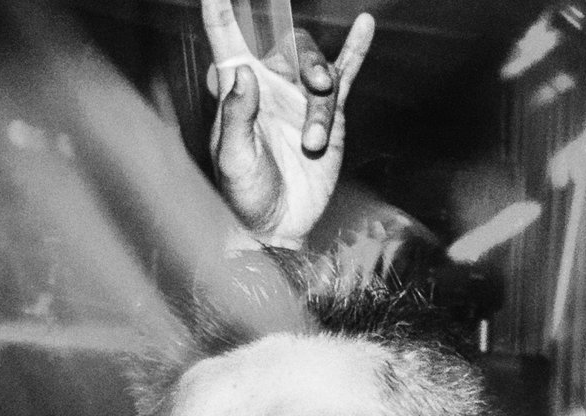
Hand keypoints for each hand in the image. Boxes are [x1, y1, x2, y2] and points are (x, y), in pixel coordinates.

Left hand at [201, 1, 374, 247]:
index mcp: (237, 91)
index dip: (220, 12)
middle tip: (318, 85)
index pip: (226, 40)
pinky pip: (345, 74)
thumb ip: (236, 115)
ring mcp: (300, 97)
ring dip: (321, 102)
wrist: (278, 225)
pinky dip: (355, 50)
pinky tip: (365, 25)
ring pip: (318, 69)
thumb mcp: (232, 158)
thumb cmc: (244, 194)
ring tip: (314, 142)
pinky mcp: (328, 113)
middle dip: (307, 61)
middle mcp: (269, 85)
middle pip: (287, 45)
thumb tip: (242, 71)